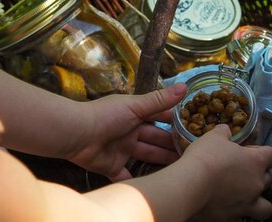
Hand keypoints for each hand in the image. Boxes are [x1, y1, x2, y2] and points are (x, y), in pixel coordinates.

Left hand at [63, 83, 186, 180]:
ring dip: (161, 160)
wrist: (76, 134)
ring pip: (146, 155)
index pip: (160, 117)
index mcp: (135, 114)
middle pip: (155, 138)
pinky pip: (126, 175)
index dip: (175, 122)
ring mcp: (121, 149)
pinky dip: (136, 180)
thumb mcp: (135, 106)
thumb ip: (159, 99)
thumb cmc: (105, 115)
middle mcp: (130, 131)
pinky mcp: (112, 166)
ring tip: (181, 166)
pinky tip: (152, 184)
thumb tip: (184, 86)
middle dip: (172, 143)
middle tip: (192, 150)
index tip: (195, 126)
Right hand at [184, 125, 271, 221]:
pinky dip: (237, 213)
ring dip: (259, 201)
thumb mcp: (215, 136)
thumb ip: (225, 133)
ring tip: (246, 197)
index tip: (249, 153)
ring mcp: (247, 203)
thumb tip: (227, 131)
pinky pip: (242, 218)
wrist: (190, 184)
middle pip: (268, 179)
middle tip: (240, 172)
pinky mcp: (233, 218)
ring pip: (266, 207)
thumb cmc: (206, 156)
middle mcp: (257, 184)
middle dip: (258, 175)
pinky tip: (227, 208)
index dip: (262, 153)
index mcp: (256, 162)